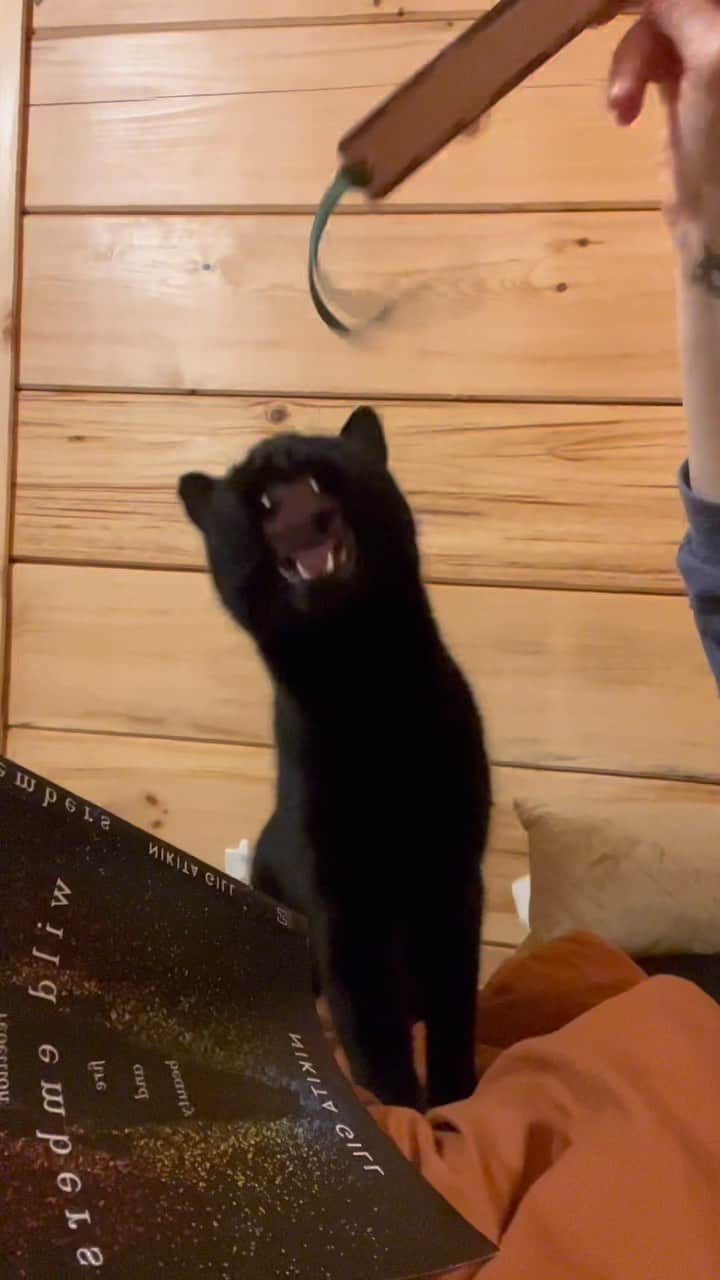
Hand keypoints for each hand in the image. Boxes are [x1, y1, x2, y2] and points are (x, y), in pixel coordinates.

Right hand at [607, 1, 719, 224]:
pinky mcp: (683, 82)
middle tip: (602, 17)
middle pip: (677, 3)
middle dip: (645, 15)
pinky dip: (629, 78)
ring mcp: (706, 55)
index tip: (625, 2)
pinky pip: (647, 56)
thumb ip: (684, 4)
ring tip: (621, 103)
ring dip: (631, 59)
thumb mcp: (711, 56)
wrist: (714, 220)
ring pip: (658, 23)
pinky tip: (623, 110)